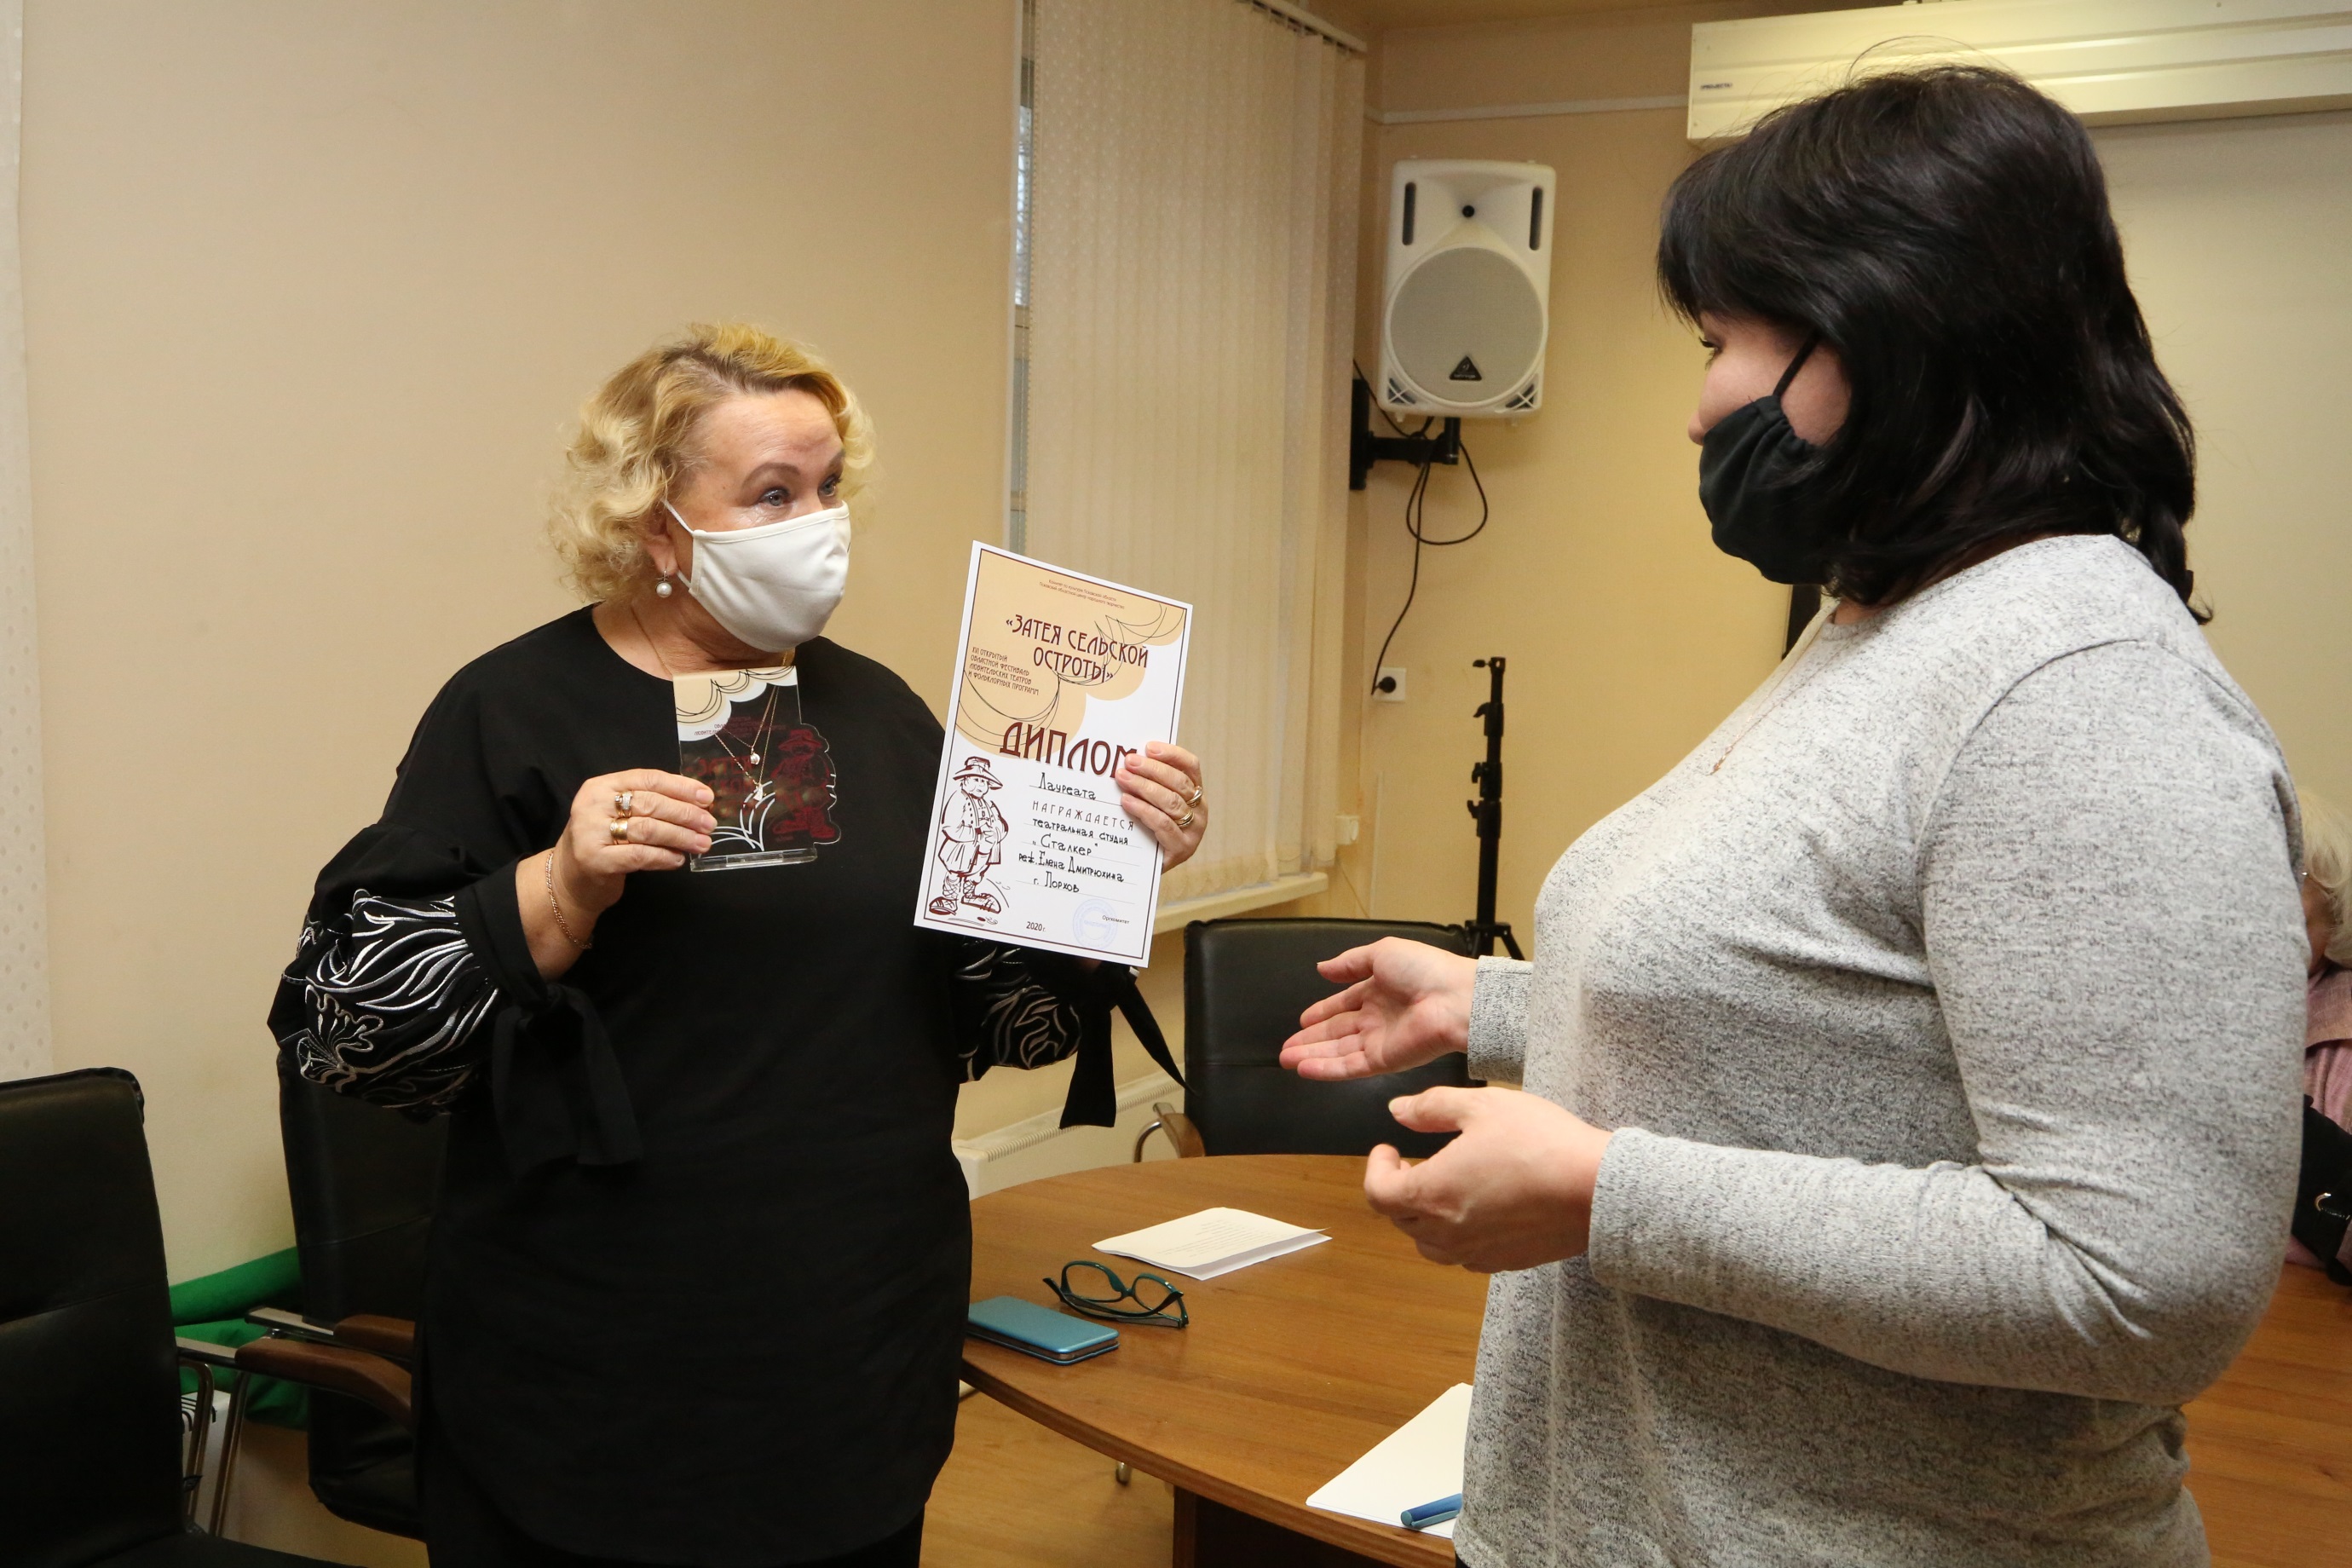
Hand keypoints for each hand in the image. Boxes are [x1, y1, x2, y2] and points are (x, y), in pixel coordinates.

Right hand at [519, 769, 714, 975]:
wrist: (569, 879)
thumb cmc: (604, 842)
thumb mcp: (619, 814)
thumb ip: (650, 803)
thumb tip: (698, 803)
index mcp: (601, 785)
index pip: (648, 779)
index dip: (681, 787)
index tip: (707, 797)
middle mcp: (593, 804)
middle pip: (650, 803)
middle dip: (685, 813)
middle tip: (709, 824)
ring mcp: (591, 831)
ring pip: (647, 829)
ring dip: (680, 836)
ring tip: (702, 843)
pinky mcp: (595, 859)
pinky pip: (639, 855)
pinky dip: (663, 857)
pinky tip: (678, 859)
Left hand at [1115, 742, 1205, 868]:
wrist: (1148, 870)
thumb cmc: (1149, 830)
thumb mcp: (1154, 804)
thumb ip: (1150, 783)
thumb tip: (1130, 759)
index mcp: (1197, 793)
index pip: (1191, 766)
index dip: (1172, 754)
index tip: (1149, 747)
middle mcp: (1200, 810)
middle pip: (1179, 783)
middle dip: (1151, 769)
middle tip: (1128, 761)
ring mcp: (1194, 831)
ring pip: (1171, 802)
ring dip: (1144, 787)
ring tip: (1122, 778)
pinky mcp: (1182, 848)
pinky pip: (1162, 823)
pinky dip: (1143, 810)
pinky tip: (1126, 801)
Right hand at [1278, 938, 1474, 1080]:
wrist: (1455, 999)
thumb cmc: (1427, 970)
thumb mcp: (1382, 952)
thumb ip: (1350, 963)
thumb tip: (1322, 968)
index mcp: (1380, 991)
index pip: (1344, 1005)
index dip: (1322, 1012)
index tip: (1303, 1020)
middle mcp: (1378, 1018)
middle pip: (1337, 1033)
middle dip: (1310, 1040)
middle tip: (1286, 1048)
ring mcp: (1380, 1041)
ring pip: (1338, 1052)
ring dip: (1311, 1056)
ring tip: (1285, 1059)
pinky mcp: (1384, 1061)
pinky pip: (1350, 1067)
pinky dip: (1326, 1069)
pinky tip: (1304, 1069)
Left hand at [1366, 1087, 1613, 1272]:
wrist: (1596, 1188)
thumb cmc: (1540, 1142)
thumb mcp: (1481, 1106)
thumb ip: (1431, 1108)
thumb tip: (1398, 1112)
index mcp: (1432, 1193)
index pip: (1378, 1194)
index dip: (1376, 1169)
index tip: (1389, 1149)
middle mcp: (1447, 1232)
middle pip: (1400, 1220)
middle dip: (1398, 1190)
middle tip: (1414, 1163)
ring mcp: (1476, 1252)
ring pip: (1429, 1245)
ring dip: (1424, 1218)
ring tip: (1443, 1188)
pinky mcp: (1505, 1262)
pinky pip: (1464, 1256)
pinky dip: (1457, 1236)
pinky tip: (1477, 1209)